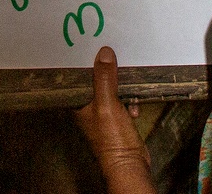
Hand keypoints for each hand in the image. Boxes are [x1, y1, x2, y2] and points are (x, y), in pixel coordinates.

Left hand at [75, 48, 152, 193]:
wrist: (130, 164)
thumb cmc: (112, 140)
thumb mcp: (107, 104)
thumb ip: (104, 78)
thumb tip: (103, 54)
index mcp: (78, 103)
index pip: (77, 76)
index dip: (85, 63)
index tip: (93, 47)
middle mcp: (88, 107)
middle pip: (96, 81)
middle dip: (108, 73)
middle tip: (115, 60)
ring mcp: (103, 113)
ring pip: (111, 90)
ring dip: (122, 88)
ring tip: (127, 90)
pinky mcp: (117, 119)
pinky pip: (123, 101)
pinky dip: (129, 101)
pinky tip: (133, 107)